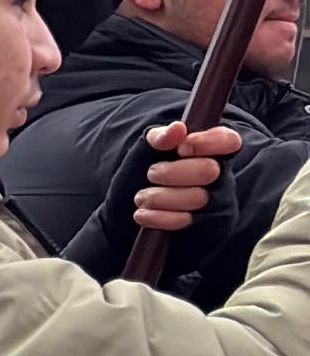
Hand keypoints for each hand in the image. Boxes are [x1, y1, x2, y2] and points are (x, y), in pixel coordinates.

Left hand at [134, 121, 244, 239]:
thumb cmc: (142, 177)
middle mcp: (220, 177)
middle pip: (209, 170)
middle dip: (172, 172)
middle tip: (151, 174)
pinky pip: (189, 221)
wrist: (127, 217)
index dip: (208, 142)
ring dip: (160, 197)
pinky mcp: (209, 227)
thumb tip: (178, 128)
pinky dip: (159, 217)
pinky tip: (142, 214)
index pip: (227, 140)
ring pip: (198, 198)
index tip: (182, 148)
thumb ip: (160, 137)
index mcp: (209, 151)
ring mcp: (218, 203)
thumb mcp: (145, 153)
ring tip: (141, 197)